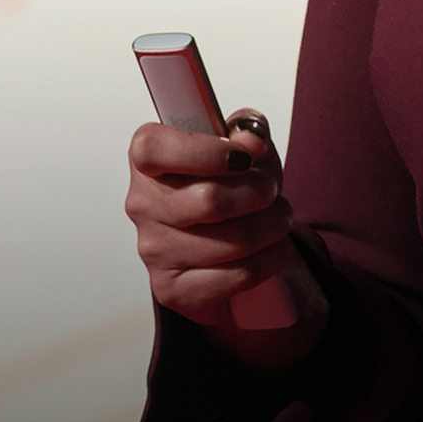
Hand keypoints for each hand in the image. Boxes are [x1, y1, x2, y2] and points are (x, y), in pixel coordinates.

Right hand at [125, 108, 327, 367]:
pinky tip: (273, 247)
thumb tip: (250, 140)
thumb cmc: (229, 188)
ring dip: (273, 225)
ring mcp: (155, 251)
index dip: (205, 151)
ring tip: (279, 218)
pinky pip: (240, 274)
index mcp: (147, 161)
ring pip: (234, 240)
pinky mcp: (175, 290)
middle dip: (260, 191)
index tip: (242, 156)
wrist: (223, 247)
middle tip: (271, 190)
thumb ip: (247, 131)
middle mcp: (143, 206)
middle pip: (209, 200)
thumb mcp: (242, 148)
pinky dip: (272, 257)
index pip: (153, 149)